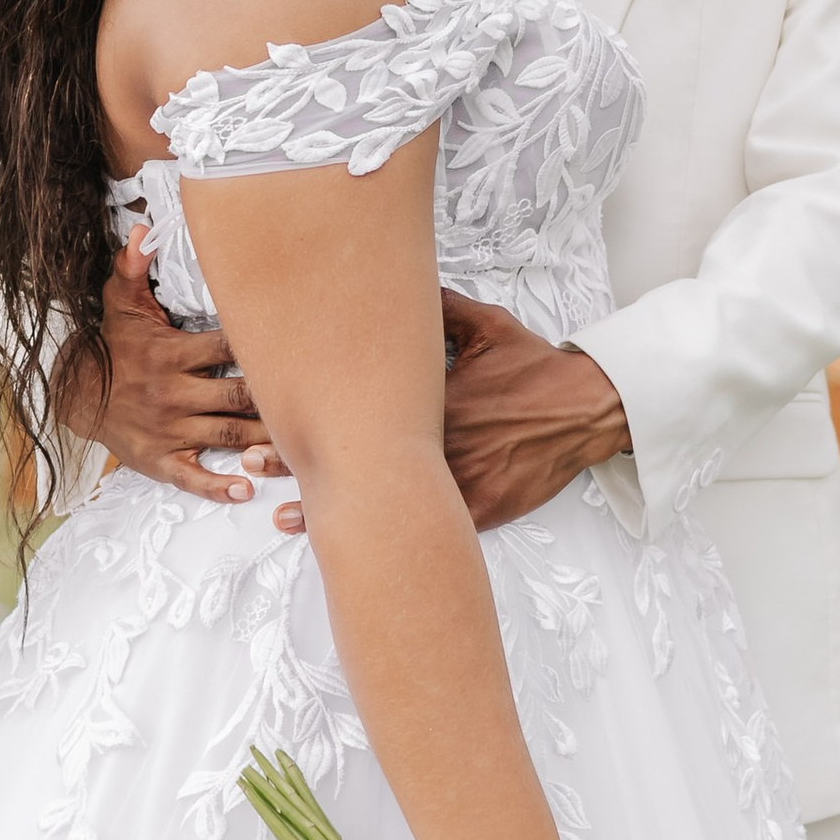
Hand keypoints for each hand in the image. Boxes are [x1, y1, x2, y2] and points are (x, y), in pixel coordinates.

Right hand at [84, 231, 282, 507]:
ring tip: (303, 442)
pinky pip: (192, 476)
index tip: (297, 344)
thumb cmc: (113, 347)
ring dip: (265, 441)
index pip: (227, 347)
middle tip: (317, 397)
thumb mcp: (120, 303)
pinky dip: (218, 485)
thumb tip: (144, 231)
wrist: (76, 394)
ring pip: (227, 435)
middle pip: (237, 395)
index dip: (263, 346)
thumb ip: (134, 266)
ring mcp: (168, 429)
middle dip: (276, 398)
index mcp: (171, 354)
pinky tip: (246, 488)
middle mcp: (173, 393)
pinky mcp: (160, 458)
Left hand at [266, 288, 629, 537]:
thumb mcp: (485, 325)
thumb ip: (437, 310)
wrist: (585, 408)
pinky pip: (433, 527)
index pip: (357, 404)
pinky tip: (359, 555)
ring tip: (283, 519)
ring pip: (387, 499)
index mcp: (430, 394)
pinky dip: (394, 542)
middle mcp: (438, 437)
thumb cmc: (535, 365)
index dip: (312, 410)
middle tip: (253, 463)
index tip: (267, 411)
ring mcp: (460, 476)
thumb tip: (397, 285)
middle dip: (304, 460)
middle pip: (359, 453)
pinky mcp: (483, 506)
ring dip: (335, 509)